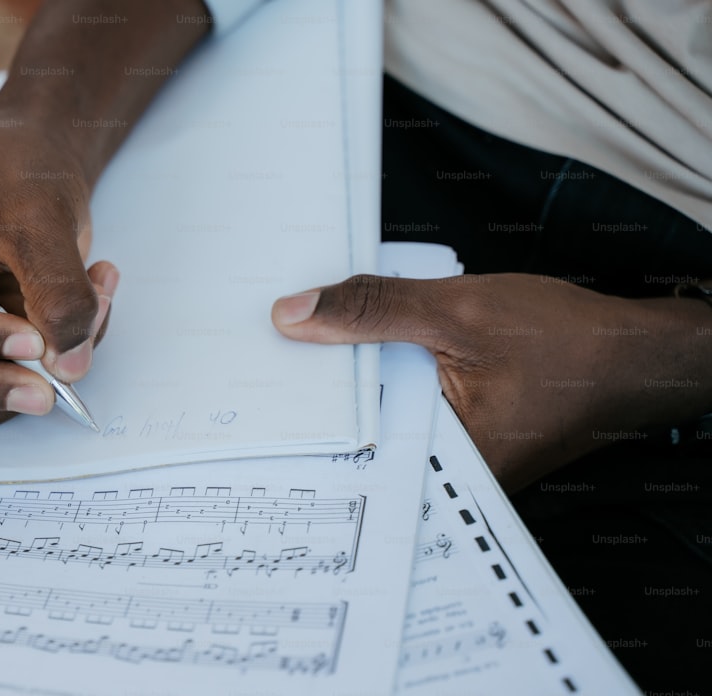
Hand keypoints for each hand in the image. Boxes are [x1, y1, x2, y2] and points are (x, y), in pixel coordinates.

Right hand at [0, 123, 116, 432]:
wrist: (30, 166)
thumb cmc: (17, 174)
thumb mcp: (43, 219)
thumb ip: (60, 291)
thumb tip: (68, 367)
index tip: (32, 335)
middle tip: (50, 374)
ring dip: (19, 381)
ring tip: (83, 314)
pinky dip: (29, 376)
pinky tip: (69, 325)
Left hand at [272, 274, 711, 489]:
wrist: (638, 358)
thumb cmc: (568, 343)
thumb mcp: (459, 312)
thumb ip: (375, 310)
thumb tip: (292, 315)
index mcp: (438, 465)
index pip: (340, 440)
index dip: (289, 404)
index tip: (241, 373)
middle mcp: (438, 475)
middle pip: (351, 428)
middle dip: (309, 390)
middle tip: (249, 351)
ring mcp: (447, 458)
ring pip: (374, 414)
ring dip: (344, 377)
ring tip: (291, 340)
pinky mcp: (456, 435)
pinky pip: (399, 406)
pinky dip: (378, 375)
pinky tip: (351, 345)